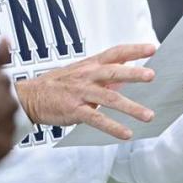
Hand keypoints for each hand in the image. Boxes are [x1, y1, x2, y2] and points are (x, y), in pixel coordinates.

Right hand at [14, 43, 156, 139]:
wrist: (30, 97)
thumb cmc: (57, 85)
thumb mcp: (80, 74)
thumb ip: (104, 76)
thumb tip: (127, 76)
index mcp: (89, 65)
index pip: (114, 53)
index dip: (133, 49)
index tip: (152, 48)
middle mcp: (86, 76)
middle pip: (112, 72)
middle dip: (133, 73)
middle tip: (152, 76)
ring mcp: (80, 93)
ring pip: (109, 98)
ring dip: (130, 107)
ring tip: (148, 115)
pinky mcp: (74, 110)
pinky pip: (96, 119)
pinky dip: (113, 127)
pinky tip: (126, 134)